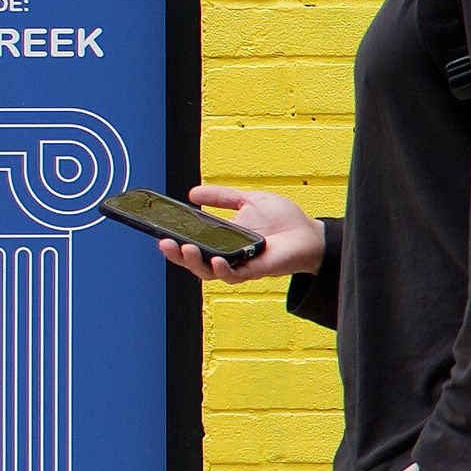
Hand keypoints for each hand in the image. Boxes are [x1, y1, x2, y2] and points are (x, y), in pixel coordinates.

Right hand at [166, 184, 321, 285]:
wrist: (310, 233)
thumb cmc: (284, 220)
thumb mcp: (249, 201)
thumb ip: (222, 198)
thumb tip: (193, 193)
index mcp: (223, 239)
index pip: (192, 244)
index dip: (175, 241)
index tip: (160, 232)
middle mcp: (227, 255)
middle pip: (193, 261)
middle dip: (175, 254)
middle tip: (165, 243)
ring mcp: (240, 265)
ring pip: (208, 272)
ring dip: (193, 262)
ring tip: (184, 249)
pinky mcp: (254, 271)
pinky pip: (233, 276)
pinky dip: (222, 270)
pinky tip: (215, 259)